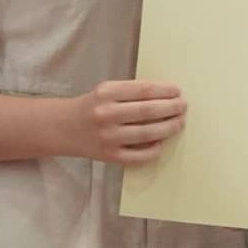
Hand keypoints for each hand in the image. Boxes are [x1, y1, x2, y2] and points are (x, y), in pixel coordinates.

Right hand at [70, 80, 185, 163]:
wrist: (64, 127)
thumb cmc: (93, 105)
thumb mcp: (108, 90)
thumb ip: (133, 92)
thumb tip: (168, 96)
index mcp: (107, 93)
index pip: (144, 90)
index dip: (165, 90)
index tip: (178, 90)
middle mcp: (107, 114)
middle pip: (148, 111)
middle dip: (171, 108)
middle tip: (184, 106)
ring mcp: (108, 137)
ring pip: (147, 133)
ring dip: (169, 127)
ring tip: (180, 122)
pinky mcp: (109, 156)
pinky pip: (138, 156)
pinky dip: (154, 150)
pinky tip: (161, 142)